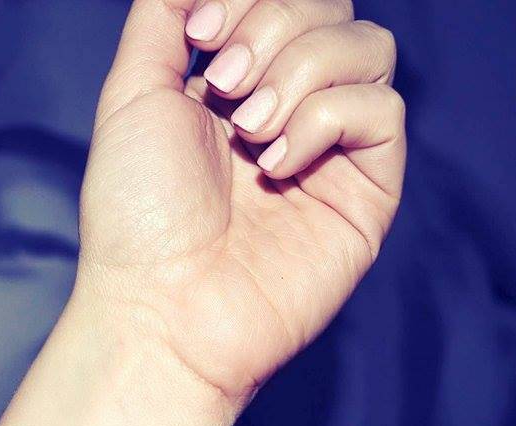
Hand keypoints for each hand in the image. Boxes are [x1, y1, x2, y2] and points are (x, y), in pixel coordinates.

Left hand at [76, 0, 404, 400]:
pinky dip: (327, 119)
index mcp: (235, 82)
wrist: (161, 306)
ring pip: (369, 48)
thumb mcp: (133, 94)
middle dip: (274, 25)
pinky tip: (278, 163)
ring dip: (302, 69)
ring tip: (251, 128)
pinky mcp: (367, 191)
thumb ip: (164, 16)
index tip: (200, 31)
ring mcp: (331, 148)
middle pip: (332, 9)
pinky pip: (381, 110)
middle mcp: (289, 106)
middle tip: (226, 84)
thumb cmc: (137, 214)